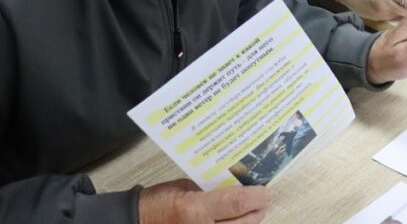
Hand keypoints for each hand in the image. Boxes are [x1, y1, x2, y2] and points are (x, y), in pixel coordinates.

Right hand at [138, 179, 268, 223]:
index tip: (266, 191)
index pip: (235, 203)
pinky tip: (236, 221)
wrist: (140, 221)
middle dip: (258, 212)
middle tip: (262, 200)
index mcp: (195, 209)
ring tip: (252, 212)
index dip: (256, 197)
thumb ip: (211, 188)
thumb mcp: (185, 186)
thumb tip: (236, 185)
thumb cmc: (160, 200)